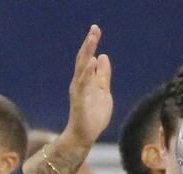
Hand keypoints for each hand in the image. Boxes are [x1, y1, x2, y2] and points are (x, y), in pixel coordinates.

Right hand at [62, 24, 112, 148]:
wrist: (84, 136)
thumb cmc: (93, 116)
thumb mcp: (103, 92)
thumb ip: (103, 76)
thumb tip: (103, 56)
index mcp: (86, 80)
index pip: (88, 58)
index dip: (91, 44)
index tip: (96, 29)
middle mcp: (80, 82)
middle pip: (83, 59)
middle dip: (89, 43)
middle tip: (95, 28)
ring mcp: (79, 90)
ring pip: (82, 67)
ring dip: (87, 53)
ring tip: (92, 39)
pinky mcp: (79, 99)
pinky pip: (83, 83)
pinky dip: (87, 72)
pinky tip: (92, 61)